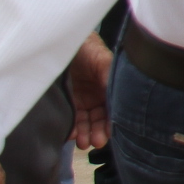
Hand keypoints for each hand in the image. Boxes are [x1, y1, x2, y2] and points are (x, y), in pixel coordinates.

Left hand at [67, 34, 112, 150]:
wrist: (60, 41)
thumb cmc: (86, 48)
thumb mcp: (103, 60)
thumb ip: (111, 75)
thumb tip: (123, 93)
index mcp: (110, 87)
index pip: (114, 109)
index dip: (113, 122)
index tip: (110, 134)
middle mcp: (97, 96)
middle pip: (101, 119)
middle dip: (99, 132)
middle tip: (96, 141)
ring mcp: (81, 100)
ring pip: (86, 122)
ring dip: (86, 134)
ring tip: (84, 142)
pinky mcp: (66, 102)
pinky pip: (70, 119)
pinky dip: (71, 129)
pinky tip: (71, 134)